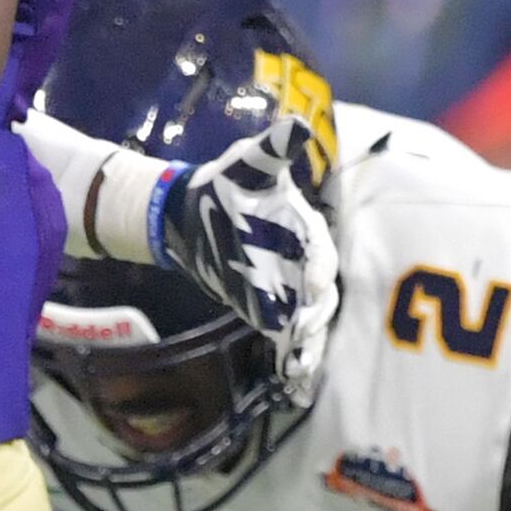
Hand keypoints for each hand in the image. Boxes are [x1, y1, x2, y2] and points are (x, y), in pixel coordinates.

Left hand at [157, 109, 338, 402]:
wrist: (190, 213)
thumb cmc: (226, 183)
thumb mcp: (247, 164)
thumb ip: (272, 151)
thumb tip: (295, 127)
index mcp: (305, 227)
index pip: (320, 250)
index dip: (318, 266)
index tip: (312, 281)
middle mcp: (301, 261)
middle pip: (319, 294)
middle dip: (314, 315)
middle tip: (304, 331)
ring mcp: (287, 288)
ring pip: (307, 321)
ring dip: (307, 346)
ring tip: (302, 368)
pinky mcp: (268, 308)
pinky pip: (286, 336)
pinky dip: (291, 358)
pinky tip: (292, 384)